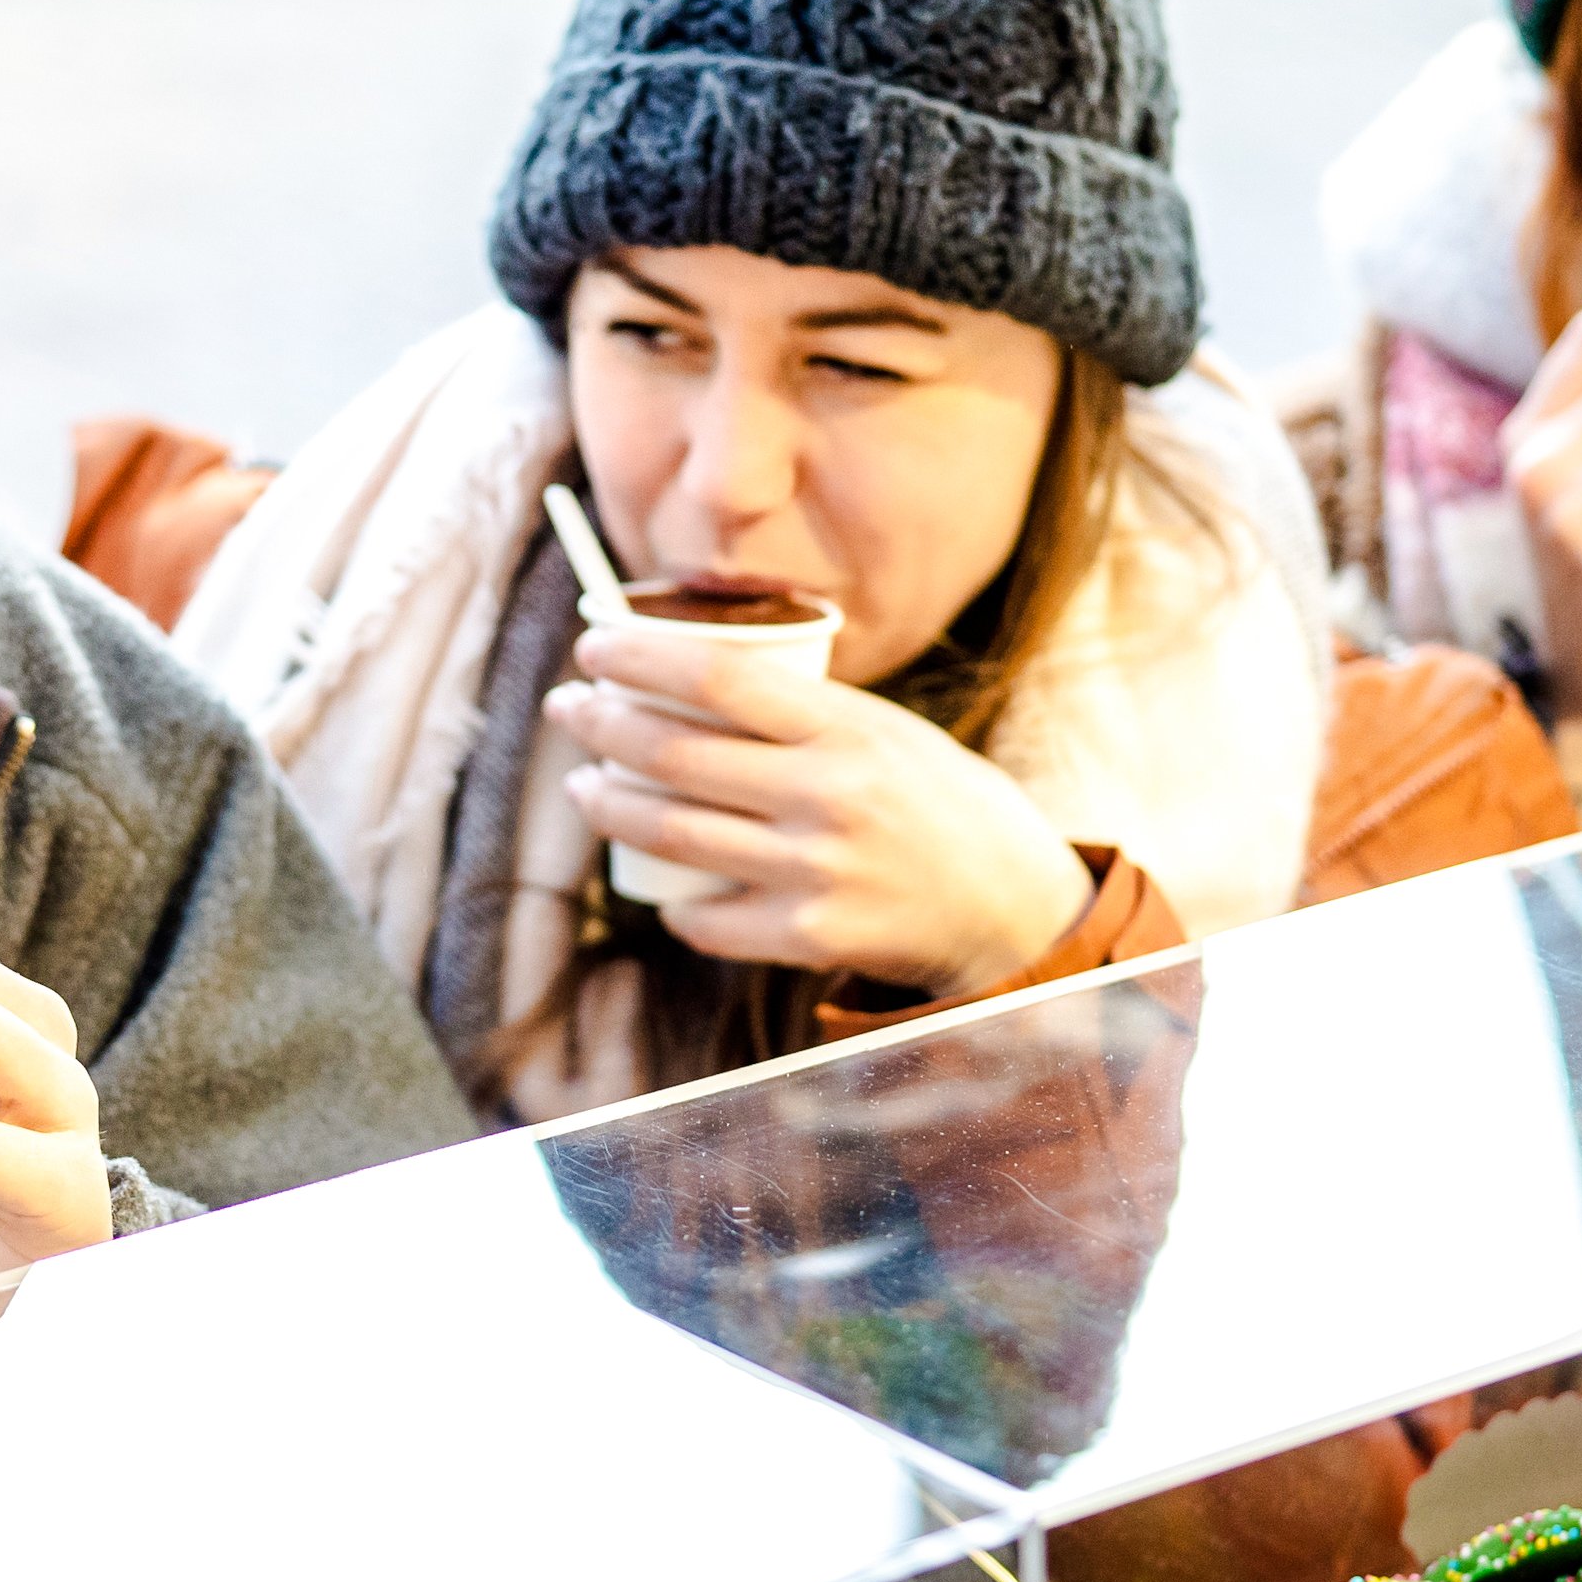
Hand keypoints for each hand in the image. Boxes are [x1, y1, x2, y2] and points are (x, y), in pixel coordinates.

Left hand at [548, 620, 1088, 995]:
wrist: (1013, 905)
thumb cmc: (938, 803)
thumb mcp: (886, 732)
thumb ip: (803, 710)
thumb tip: (689, 674)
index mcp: (848, 729)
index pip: (718, 678)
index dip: (639, 658)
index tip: (592, 645)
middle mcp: (829, 796)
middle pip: (674, 754)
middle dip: (600, 725)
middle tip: (569, 709)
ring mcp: (816, 871)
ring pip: (671, 834)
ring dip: (608, 805)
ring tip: (583, 786)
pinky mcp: (810, 937)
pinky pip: (706, 918)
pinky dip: (672, 901)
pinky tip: (656, 881)